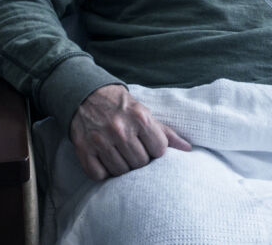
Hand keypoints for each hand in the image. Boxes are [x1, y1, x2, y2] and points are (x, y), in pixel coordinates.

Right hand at [69, 84, 191, 180]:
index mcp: (140, 118)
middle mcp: (120, 129)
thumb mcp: (145, 113)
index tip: (147, 145)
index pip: (159, 151)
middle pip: (140, 163)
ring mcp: (100, 140)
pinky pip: (99, 175)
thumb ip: (166, 133)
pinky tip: (104, 160)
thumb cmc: (121, 107)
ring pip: (120, 172)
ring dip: (121, 167)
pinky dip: (103, 172)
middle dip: (138, 160)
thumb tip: (188, 149)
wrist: (86, 94)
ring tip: (119, 155)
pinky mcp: (83, 149)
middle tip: (132, 150)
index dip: (154, 150)